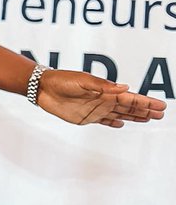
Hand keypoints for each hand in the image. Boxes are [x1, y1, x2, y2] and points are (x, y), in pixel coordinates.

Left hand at [36, 70, 166, 127]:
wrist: (42, 88)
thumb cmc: (62, 80)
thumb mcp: (83, 81)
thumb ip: (103, 86)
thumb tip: (125, 88)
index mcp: (105, 90)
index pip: (130, 98)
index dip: (145, 102)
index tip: (160, 105)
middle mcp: (103, 100)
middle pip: (129, 107)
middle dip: (145, 110)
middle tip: (161, 113)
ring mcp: (95, 109)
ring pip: (120, 114)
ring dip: (134, 116)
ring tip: (149, 118)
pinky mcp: (86, 117)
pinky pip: (104, 121)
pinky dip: (113, 123)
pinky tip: (121, 124)